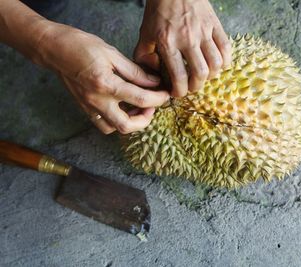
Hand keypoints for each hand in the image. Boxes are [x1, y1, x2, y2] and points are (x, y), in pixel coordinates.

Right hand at [35, 23, 169, 133]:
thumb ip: (135, 72)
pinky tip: (122, 107)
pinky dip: (116, 121)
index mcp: (106, 85)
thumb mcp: (112, 53)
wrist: (53, 49)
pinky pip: (103, 124)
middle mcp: (97, 101)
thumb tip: (154, 83)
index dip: (158, 98)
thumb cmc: (81, 46)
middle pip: (127, 125)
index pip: (141, 99)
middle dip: (146, 119)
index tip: (165, 94)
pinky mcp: (84, 108)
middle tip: (152, 105)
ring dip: (131, 122)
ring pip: (114, 128)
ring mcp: (89, 107)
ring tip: (138, 106)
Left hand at [134, 0, 231, 96]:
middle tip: (191, 87)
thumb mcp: (145, 33)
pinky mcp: (215, 24)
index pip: (179, 76)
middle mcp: (187, 38)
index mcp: (168, 42)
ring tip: (203, 76)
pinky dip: (224, 61)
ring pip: (215, 63)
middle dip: (196, 86)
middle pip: (200, 73)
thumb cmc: (158, 10)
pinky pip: (226, 48)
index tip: (178, 93)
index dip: (180, 91)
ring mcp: (204, 31)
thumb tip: (153, 74)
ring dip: (210, 76)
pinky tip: (217, 64)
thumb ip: (144, 56)